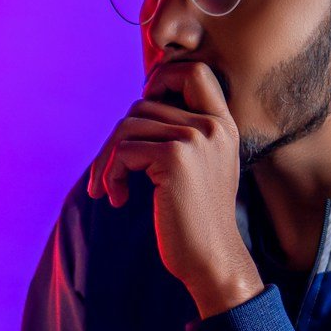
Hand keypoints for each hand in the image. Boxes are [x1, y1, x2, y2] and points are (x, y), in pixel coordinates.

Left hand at [86, 62, 263, 316]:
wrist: (211, 260)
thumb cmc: (195, 221)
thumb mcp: (199, 169)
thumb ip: (181, 135)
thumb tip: (138, 108)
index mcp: (223, 125)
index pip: (195, 70)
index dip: (162, 78)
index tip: (141, 117)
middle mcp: (213, 126)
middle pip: (144, 103)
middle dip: (117, 138)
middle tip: (108, 174)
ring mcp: (196, 139)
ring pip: (128, 125)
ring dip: (107, 160)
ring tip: (108, 189)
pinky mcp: (175, 157)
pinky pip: (124, 150)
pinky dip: (110, 174)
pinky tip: (115, 199)